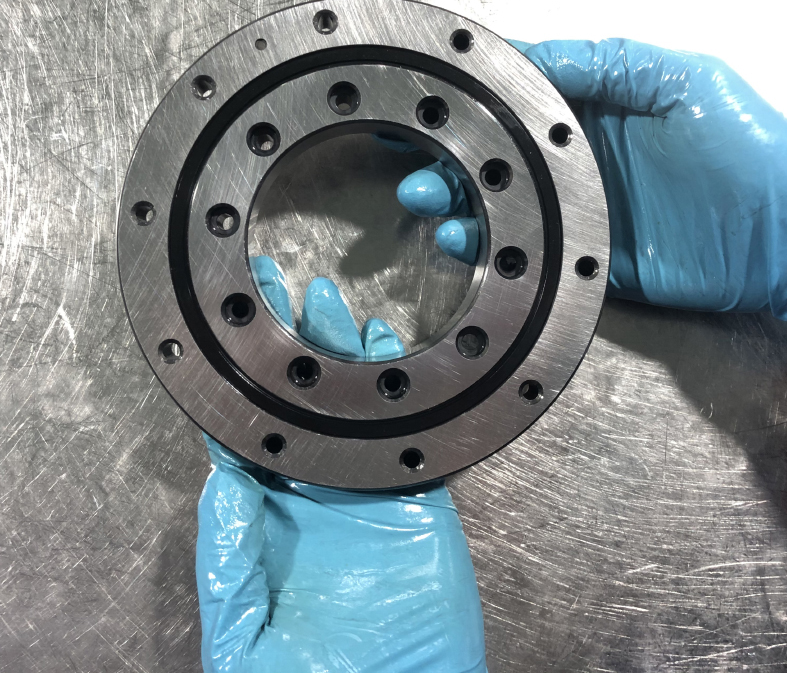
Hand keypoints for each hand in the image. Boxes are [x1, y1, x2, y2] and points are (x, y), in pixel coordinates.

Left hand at [195, 257, 487, 672]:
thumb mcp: (245, 639)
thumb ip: (229, 562)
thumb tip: (221, 480)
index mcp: (269, 525)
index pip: (250, 437)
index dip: (242, 385)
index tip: (234, 338)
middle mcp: (316, 498)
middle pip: (301, 406)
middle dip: (292, 348)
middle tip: (284, 295)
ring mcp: (368, 494)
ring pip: (353, 409)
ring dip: (343, 356)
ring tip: (331, 306)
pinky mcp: (417, 501)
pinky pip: (409, 437)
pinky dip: (402, 392)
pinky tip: (388, 351)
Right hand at [395, 39, 786, 319]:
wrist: (786, 231)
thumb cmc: (745, 146)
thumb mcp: (678, 79)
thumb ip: (605, 63)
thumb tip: (533, 51)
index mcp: (599, 111)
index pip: (525, 97)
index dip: (476, 95)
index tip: (432, 91)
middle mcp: (584, 161)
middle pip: (502, 155)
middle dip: (453, 153)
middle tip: (414, 154)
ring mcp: (585, 210)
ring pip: (506, 204)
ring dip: (460, 201)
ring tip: (427, 197)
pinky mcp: (591, 256)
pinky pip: (532, 250)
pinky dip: (492, 247)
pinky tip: (463, 238)